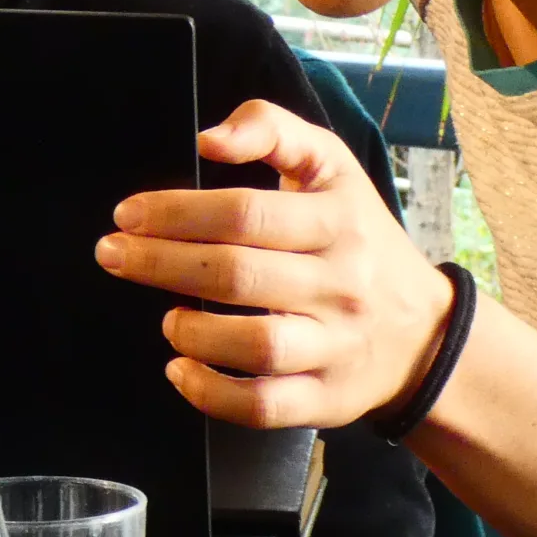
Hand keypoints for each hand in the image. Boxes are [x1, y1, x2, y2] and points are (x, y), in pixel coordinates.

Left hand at [95, 98, 456, 429]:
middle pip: (238, 274)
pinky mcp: (325, 399)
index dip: (176, 213)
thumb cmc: (359, 239)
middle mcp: (341, 283)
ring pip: (256, 345)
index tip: (128, 214)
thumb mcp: (330, 167)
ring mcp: (335, 345)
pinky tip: (180, 369)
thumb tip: (208, 138)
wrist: (424, 333)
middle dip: (161, 263)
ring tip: (166, 317)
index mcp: (338, 220)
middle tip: (113, 254)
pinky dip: (212, 393)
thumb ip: (271, 130)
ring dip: (193, 332)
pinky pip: (264, 406)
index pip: (245, 214)